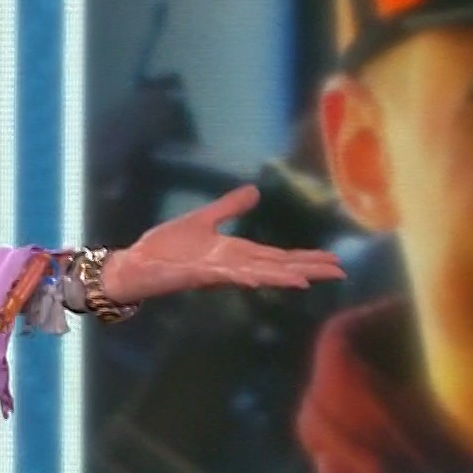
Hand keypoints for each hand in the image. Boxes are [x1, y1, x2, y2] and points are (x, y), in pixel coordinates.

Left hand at [102, 185, 344, 305]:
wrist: (135, 264)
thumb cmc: (165, 248)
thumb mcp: (202, 220)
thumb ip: (230, 208)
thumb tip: (256, 190)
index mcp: (235, 253)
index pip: (277, 256)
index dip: (305, 258)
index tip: (333, 261)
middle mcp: (231, 265)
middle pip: (275, 267)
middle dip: (305, 269)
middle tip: (338, 273)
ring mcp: (214, 272)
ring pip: (254, 275)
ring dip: (279, 278)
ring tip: (306, 281)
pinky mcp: (194, 276)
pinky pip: (220, 277)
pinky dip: (238, 278)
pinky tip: (255, 280)